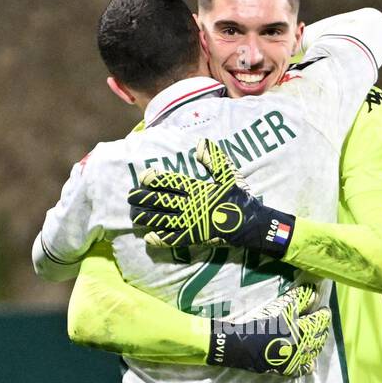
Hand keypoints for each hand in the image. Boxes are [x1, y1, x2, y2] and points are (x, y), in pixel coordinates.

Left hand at [128, 137, 296, 257]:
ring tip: (134, 216)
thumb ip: (214, 160)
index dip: (156, 179)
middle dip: (144, 199)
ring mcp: (192, 223)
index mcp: (197, 189)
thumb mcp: (229, 176)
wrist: (251, 224)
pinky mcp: (195, 238)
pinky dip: (161, 239)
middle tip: (130, 197)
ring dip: (148, 218)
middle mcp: (191, 205)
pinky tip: (149, 238)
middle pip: (162, 201)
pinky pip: (174, 239)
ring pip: (164, 220)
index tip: (143, 177)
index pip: (172, 182)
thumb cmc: (239, 199)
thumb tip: (200, 143)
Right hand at [209, 284, 329, 376]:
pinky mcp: (287, 370)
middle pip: (320, 337)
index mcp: (305, 330)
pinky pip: (303, 369)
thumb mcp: (280, 306)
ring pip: (314, 353)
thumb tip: (314, 293)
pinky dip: (308, 364)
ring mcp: (297, 360)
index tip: (324, 309)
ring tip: (316, 338)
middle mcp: (305, 347)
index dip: (324, 314)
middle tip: (320, 322)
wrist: (243, 345)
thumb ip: (299, 299)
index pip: (321, 321)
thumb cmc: (262, 323)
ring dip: (317, 344)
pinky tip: (310, 362)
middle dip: (322, 328)